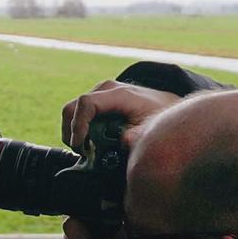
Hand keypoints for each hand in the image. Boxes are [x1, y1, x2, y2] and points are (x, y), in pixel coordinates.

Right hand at [61, 80, 180, 151]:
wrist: (167, 106)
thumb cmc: (159, 117)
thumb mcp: (152, 129)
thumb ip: (138, 136)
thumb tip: (125, 140)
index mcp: (119, 94)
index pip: (86, 104)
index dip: (78, 125)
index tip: (80, 145)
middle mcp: (107, 89)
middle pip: (73, 106)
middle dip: (70, 131)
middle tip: (79, 150)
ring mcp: (101, 92)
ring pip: (73, 109)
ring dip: (74, 130)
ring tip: (84, 148)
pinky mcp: (100, 99)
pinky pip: (81, 112)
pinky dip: (80, 127)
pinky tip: (88, 141)